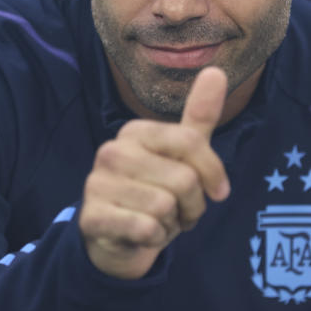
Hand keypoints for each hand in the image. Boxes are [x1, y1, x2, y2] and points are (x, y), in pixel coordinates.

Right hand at [78, 66, 230, 278]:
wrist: (117, 238)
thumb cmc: (155, 191)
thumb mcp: (182, 154)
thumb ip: (199, 115)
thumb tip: (217, 71)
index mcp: (136, 131)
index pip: (192, 142)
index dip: (214, 173)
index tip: (218, 191)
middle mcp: (113, 151)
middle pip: (184, 180)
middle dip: (193, 205)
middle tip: (179, 211)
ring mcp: (97, 183)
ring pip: (166, 207)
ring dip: (172, 224)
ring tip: (159, 221)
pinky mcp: (91, 217)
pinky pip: (145, 229)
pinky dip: (154, 239)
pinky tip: (143, 234)